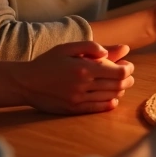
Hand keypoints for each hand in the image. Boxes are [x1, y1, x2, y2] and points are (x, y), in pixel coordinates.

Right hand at [14, 41, 134, 113]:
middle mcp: (83, 85)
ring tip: (121, 85)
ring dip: (120, 91)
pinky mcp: (73, 109)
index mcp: (84, 68)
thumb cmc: (48, 62)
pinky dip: (109, 104)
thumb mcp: (67, 48)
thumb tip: (111, 51)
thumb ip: (90, 47)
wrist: (26, 83)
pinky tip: (112, 100)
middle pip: (117, 86)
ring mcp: (79, 99)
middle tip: (129, 76)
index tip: (128, 65)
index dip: (128, 69)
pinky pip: (97, 109)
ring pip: (110, 97)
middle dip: (128, 80)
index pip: (118, 72)